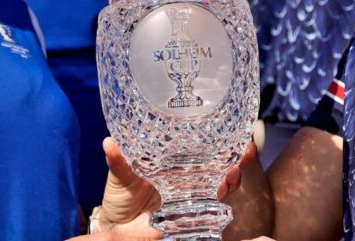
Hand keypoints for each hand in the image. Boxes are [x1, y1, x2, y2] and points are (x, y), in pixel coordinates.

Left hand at [92, 138, 253, 234]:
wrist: (118, 227)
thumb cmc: (122, 195)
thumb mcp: (120, 175)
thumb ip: (118, 161)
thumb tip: (109, 142)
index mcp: (176, 161)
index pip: (204, 146)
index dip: (222, 137)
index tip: (233, 127)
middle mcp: (190, 177)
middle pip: (222, 164)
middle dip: (238, 157)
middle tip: (245, 150)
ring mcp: (193, 197)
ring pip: (222, 186)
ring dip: (231, 178)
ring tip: (232, 172)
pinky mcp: (191, 216)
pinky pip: (209, 210)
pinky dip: (216, 201)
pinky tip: (222, 189)